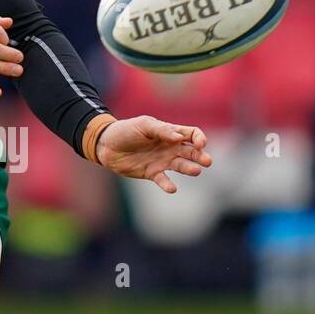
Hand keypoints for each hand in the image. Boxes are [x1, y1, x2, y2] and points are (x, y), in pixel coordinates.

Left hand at [95, 115, 211, 193]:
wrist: (107, 145)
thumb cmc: (126, 131)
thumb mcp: (143, 125)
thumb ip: (161, 130)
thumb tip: (178, 138)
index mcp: (170, 132)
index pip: (192, 134)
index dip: (199, 138)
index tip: (200, 144)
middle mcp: (170, 147)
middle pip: (191, 152)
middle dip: (200, 156)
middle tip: (206, 161)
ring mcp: (163, 161)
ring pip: (182, 166)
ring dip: (190, 168)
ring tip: (195, 171)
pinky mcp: (153, 173)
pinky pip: (163, 180)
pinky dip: (168, 185)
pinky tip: (172, 188)